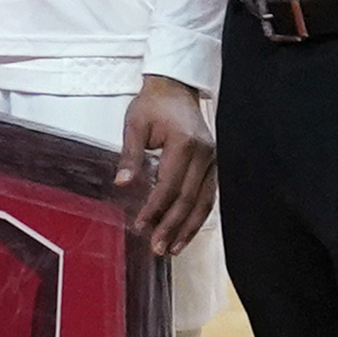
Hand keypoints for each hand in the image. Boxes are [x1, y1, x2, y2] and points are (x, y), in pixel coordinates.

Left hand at [115, 74, 219, 255]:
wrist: (175, 89)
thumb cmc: (152, 105)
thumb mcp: (134, 125)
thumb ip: (131, 156)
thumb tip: (123, 183)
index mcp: (185, 144)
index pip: (170, 185)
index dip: (156, 208)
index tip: (141, 225)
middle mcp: (205, 155)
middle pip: (189, 199)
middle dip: (173, 226)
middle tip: (158, 247)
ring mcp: (213, 161)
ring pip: (204, 202)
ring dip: (188, 228)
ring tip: (173, 248)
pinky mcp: (214, 165)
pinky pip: (208, 196)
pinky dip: (198, 216)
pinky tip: (187, 231)